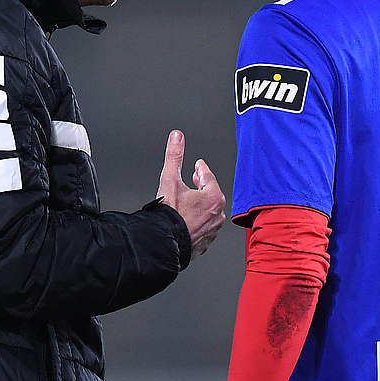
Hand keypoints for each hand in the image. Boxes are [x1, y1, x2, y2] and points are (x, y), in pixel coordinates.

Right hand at [157, 130, 225, 255]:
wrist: (162, 243)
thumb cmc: (169, 215)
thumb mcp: (170, 179)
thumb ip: (174, 156)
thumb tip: (177, 137)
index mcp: (213, 197)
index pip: (208, 177)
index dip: (201, 169)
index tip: (198, 165)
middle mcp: (217, 214)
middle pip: (212, 194)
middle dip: (203, 185)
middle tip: (196, 179)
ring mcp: (212, 230)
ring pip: (209, 212)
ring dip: (201, 204)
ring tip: (190, 200)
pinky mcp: (204, 243)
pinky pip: (204, 227)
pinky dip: (198, 220)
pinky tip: (189, 219)